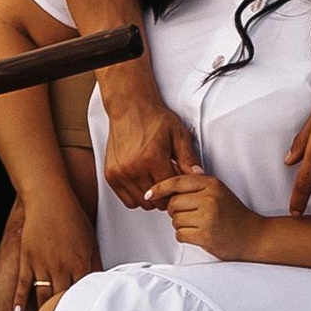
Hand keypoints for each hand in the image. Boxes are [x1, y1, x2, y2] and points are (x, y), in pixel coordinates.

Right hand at [11, 190, 97, 310]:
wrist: (49, 200)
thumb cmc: (72, 217)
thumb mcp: (91, 240)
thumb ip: (95, 263)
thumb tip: (101, 281)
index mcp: (80, 263)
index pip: (84, 293)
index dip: (84, 310)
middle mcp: (61, 267)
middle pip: (63, 299)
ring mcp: (42, 265)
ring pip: (43, 296)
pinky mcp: (27, 260)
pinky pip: (22, 285)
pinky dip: (19, 302)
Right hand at [98, 63, 195, 208]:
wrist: (129, 107)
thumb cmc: (154, 119)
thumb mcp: (178, 134)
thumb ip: (188, 158)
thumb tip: (199, 175)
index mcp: (152, 158)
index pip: (170, 190)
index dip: (178, 189)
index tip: (180, 182)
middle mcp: (133, 167)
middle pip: (156, 201)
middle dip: (166, 195)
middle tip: (169, 182)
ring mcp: (120, 173)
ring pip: (142, 203)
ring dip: (152, 197)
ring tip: (156, 181)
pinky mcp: (111, 175)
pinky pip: (127, 200)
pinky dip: (137, 196)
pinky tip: (144, 183)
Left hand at [149, 165, 260, 260]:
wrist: (254, 236)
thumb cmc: (234, 215)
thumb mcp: (218, 192)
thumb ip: (197, 186)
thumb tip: (168, 184)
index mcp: (212, 184)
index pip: (177, 181)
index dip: (159, 188)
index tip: (150, 193)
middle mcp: (209, 198)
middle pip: (172, 203)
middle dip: (176, 212)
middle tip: (191, 215)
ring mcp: (207, 217)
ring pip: (174, 220)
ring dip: (181, 225)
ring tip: (199, 225)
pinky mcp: (205, 235)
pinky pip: (180, 234)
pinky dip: (186, 236)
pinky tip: (199, 234)